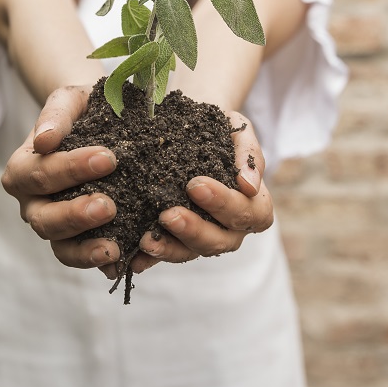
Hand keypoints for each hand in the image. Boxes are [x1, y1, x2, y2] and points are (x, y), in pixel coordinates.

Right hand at [0, 85, 122, 269]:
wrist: (97, 122)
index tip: (108, 157)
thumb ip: (56, 115)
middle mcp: (33, 203)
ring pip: (60, 247)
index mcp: (22, 170)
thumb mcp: (69, 100)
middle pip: (44, 219)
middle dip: (75, 215)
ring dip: (86, 249)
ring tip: (114, 248)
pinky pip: (85, 258)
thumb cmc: (81, 110)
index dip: (70, 169)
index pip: (39, 173)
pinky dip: (101, 264)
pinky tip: (124, 261)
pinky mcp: (80, 240)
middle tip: (109, 206)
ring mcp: (55, 225)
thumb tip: (44, 141)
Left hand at [101, 111, 273, 277]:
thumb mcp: (238, 131)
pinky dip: (149, 259)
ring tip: (146, 240)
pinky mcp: (177, 242)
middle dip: (194, 229)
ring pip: (192, 253)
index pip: (247, 213)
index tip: (195, 185)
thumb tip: (248, 185)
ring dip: (170, 248)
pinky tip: (133, 258)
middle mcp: (232, 229)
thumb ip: (249, 155)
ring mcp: (204, 239)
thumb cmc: (222, 131)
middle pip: (220, 241)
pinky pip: (165, 256)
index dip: (223, 203)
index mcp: (254, 206)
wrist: (195, 128)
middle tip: (168, 214)